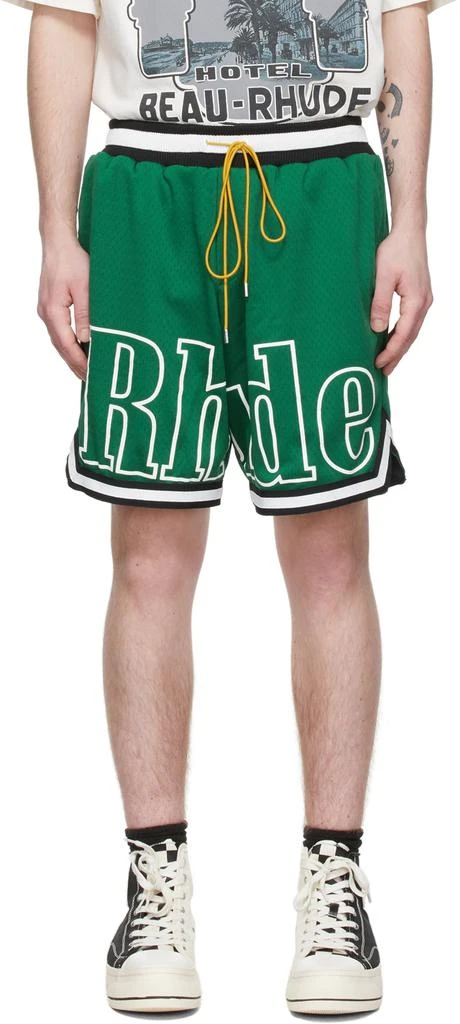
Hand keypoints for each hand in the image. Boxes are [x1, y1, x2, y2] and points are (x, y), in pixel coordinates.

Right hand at [37, 232, 89, 379]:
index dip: (79, 361)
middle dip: (74, 364)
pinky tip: (78, 349)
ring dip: (71, 356)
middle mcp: (46, 313)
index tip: (91, 374)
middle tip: (90, 381)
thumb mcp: (85, 288)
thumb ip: (87, 315)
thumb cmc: (73, 261)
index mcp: (53, 311)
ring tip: (85, 371)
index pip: (66, 344)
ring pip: (59, 340)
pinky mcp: (51, 306)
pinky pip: (59, 331)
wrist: (58, 243)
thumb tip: (88, 340)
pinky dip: (69, 344)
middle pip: (60, 346)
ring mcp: (47, 311)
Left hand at [370, 226, 432, 374]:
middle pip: (410, 336)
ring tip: (388, 362)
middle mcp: (424, 303)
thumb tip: (378, 329)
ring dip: (400, 346)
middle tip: (384, 371)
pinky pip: (412, 321)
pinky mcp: (420, 295)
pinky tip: (394, 339)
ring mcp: (424, 299)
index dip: (391, 351)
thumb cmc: (395, 250)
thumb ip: (380, 303)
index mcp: (416, 300)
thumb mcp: (383, 276)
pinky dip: (403, 334)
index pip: (404, 334)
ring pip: (412, 330)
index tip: (378, 363)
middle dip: (397, 355)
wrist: (409, 232)